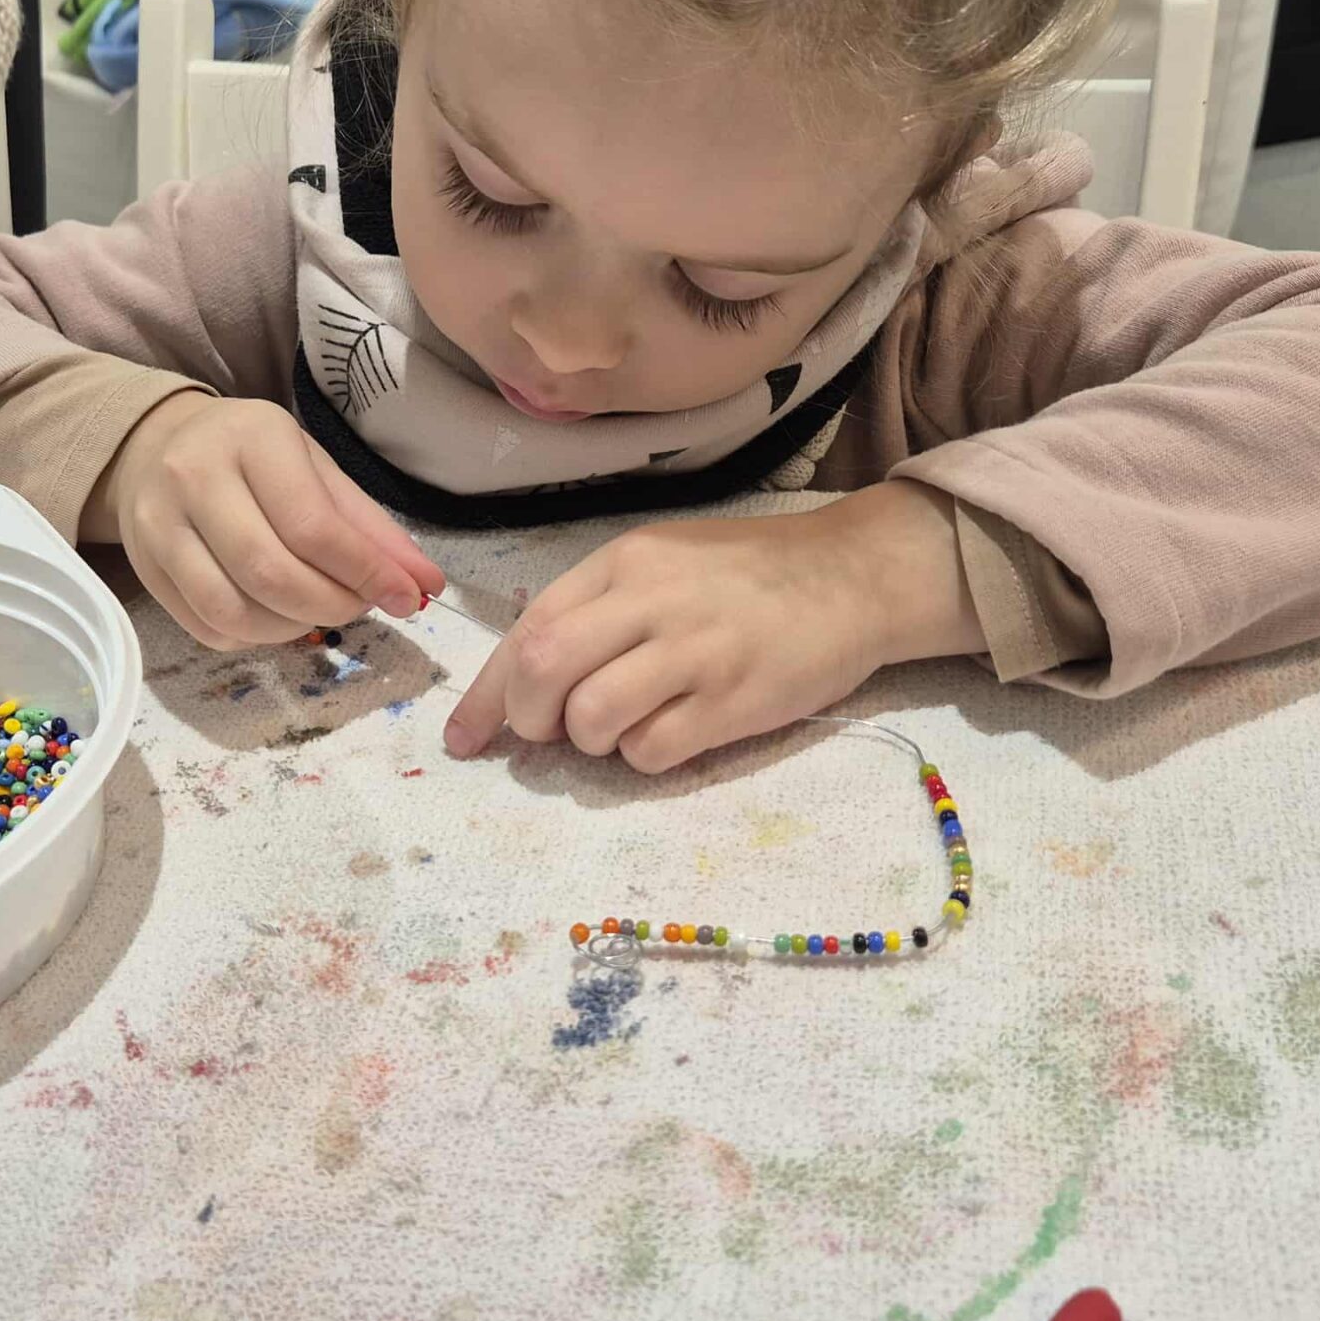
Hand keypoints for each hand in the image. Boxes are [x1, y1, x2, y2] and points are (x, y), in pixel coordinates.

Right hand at [89, 390, 444, 649]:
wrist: (156, 450)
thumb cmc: (254, 459)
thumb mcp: (317, 470)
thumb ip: (371, 529)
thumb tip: (426, 586)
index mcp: (251, 439)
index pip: (312, 525)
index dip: (365, 573)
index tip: (406, 599)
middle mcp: (194, 477)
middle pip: (270, 573)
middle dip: (331, 605)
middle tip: (358, 606)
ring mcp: (159, 527)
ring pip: (233, 612)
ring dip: (291, 629)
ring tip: (317, 610)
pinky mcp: (146, 570)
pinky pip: (208, 629)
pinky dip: (255, 638)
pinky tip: (274, 615)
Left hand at [444, 481, 986, 773]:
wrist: (854, 577)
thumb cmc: (751, 575)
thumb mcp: (665, 562)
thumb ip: (599, 609)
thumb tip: (526, 684)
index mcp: (624, 561)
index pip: (529, 628)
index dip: (487, 694)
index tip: (465, 739)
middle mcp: (652, 599)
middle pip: (543, 667)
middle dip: (527, 717)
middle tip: (550, 734)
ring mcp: (696, 650)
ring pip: (591, 716)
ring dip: (588, 742)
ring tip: (620, 731)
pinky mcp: (735, 700)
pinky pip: (652, 750)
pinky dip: (642, 759)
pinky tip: (671, 736)